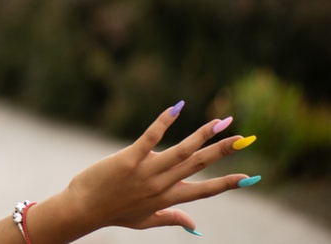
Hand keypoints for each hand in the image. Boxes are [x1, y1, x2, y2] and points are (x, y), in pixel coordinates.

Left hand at [59, 101, 255, 233]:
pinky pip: (151, 138)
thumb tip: (196, 226)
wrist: (83, 209)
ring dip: (203, 135)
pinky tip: (178, 108)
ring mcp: (147, 172)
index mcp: (168, 198)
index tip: (251, 177)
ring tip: (222, 121)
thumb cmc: (112, 213)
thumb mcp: (145, 221)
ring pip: (182, 151)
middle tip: (245, 138)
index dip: (228, 183)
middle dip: (224, 151)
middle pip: (199, 165)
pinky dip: (164, 122)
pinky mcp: (129, 159)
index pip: (205, 190)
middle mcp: (162, 185)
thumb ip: (171, 219)